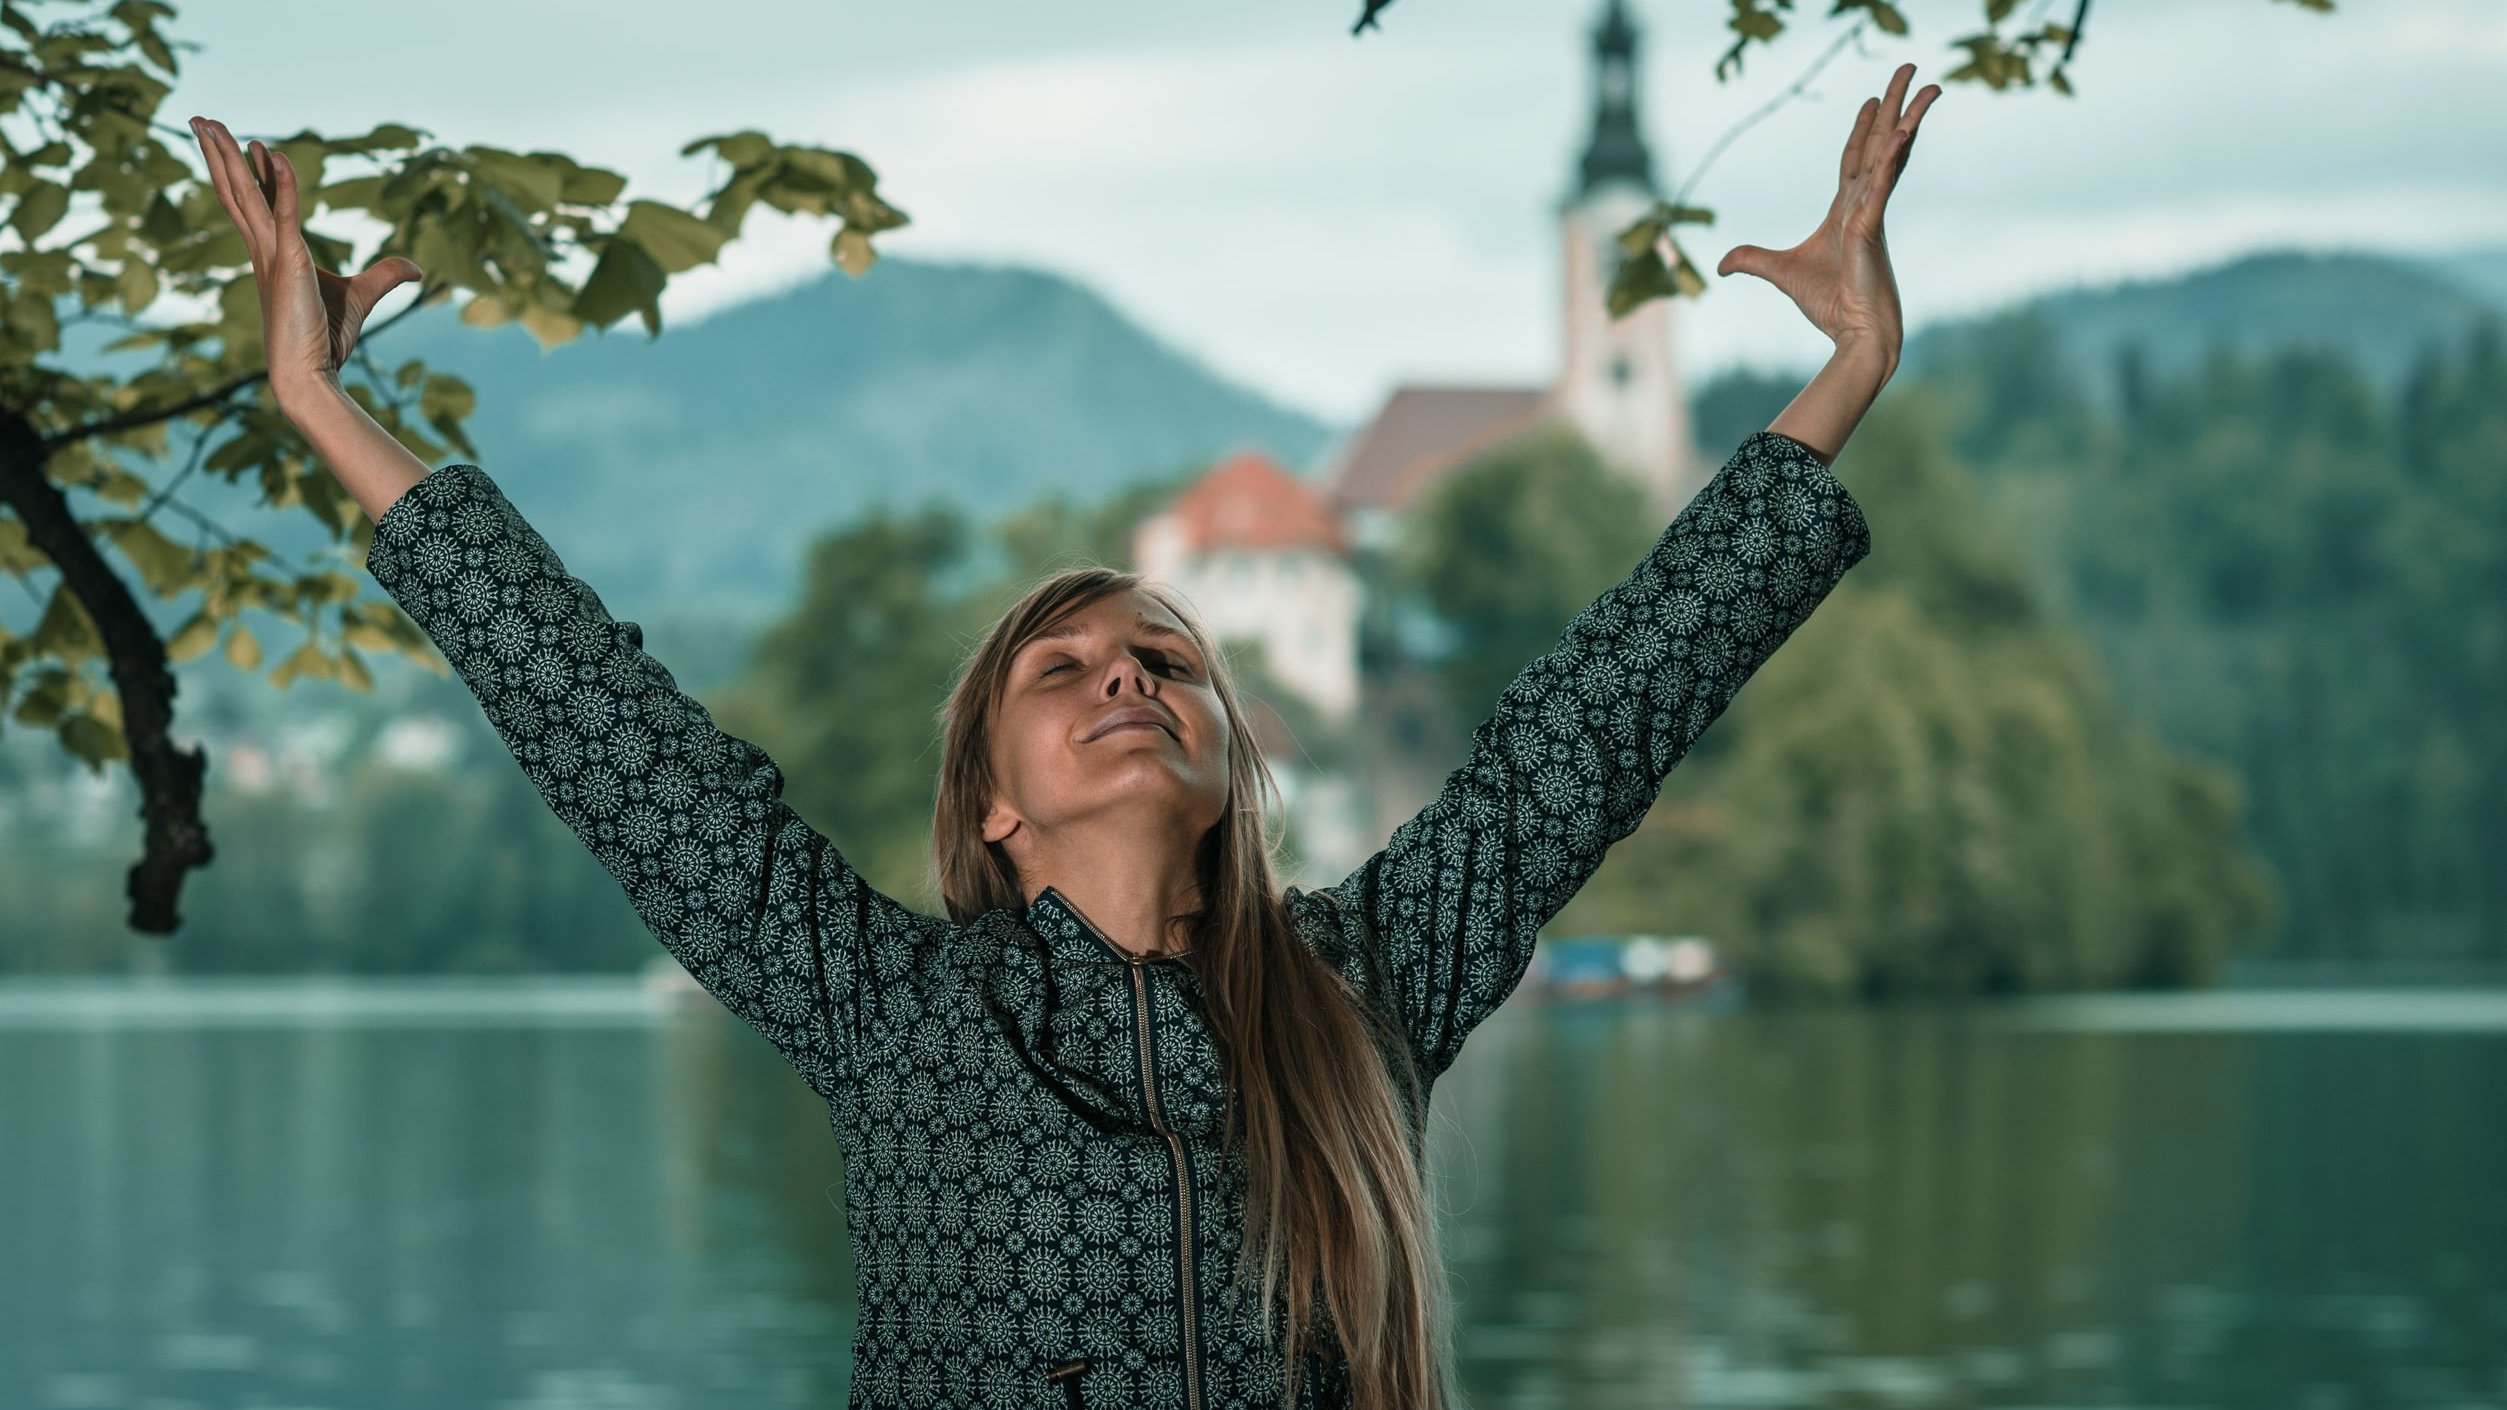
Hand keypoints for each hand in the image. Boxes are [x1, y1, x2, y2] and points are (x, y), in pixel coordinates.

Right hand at [188, 115, 424, 396]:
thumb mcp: (362, 298)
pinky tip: (275, 153)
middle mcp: (263, 251)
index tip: (247, 142)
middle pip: (235, 191)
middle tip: (200, 120)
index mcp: (272, 256)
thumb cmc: (327, 341)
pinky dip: (283, 183)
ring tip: (207, 122)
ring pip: (243, 194)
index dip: (249, 171)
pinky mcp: (290, 262)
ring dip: (225, 155)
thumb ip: (386, 275)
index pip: (256, 204)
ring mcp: (271, 255)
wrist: (311, 375)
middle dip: (217, 154)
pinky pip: (285, 213)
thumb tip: (416, 269)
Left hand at [1716, 63, 1938, 369]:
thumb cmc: (1829, 305)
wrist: (1855, 334)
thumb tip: (1722, 265)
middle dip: (1894, 104)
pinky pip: (1884, 183)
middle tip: (1910, 68)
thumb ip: (1751, 260)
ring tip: (1930, 84)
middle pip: (1880, 141)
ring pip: (1892, 153)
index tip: (1872, 100)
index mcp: (1847, 210)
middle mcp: (1864, 204)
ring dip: (1909, 116)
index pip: (1855, 158)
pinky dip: (1893, 157)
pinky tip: (1903, 131)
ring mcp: (1871, 212)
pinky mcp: (1872, 226)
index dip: (1863, 128)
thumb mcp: (1779, 273)